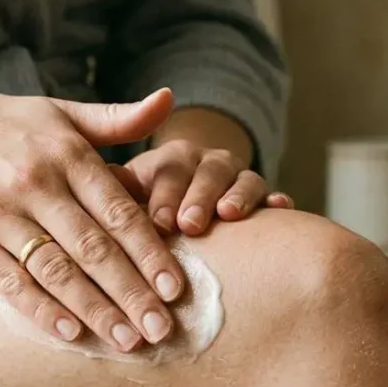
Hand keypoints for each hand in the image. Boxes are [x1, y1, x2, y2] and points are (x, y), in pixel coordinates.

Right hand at [0, 83, 185, 352]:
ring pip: (55, 270)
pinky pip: (9, 281)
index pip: (117, 211)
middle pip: (93, 248)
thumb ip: (117, 117)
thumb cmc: (3, 124)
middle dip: (131, 293)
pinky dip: (40, 309)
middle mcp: (33, 183)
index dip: (149, 252)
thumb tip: (169, 100)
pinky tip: (70, 333)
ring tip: (127, 340)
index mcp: (65, 153)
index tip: (176, 287)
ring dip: (94, 310)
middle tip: (162, 329)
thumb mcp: (60, 111)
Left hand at [124, 139, 294, 235]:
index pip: (171, 169)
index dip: (166, 194)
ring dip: (238, 196)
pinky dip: (278, 201)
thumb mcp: (131, 196)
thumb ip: (121, 191)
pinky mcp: (263, 198)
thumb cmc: (150, 209)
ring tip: (229, 215)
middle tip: (190, 225)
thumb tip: (106, 184)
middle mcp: (208, 164)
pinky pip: (274, 195)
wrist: (189, 202)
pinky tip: (281, 208)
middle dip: (199, 198)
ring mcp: (239, 180)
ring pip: (244, 179)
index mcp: (173, 161)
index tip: (161, 223)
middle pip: (208, 173)